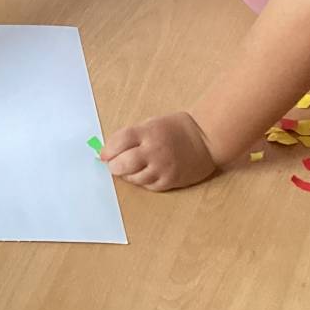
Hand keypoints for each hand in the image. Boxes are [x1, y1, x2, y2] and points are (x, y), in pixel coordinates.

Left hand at [99, 111, 217, 191]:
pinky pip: (148, 186)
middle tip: (114, 165)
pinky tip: (146, 173)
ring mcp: (162, 168)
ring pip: (134, 178)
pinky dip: (143, 181)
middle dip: (114, 166)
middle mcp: (154, 151)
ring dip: (128, 175)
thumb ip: (132, 136)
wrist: (206, 139)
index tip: (104, 154)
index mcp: (147, 132)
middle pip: (123, 164)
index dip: (107, 150)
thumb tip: (109, 150)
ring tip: (131, 168)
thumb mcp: (152, 124)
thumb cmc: (176, 129)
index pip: (119, 142)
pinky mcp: (170, 181)